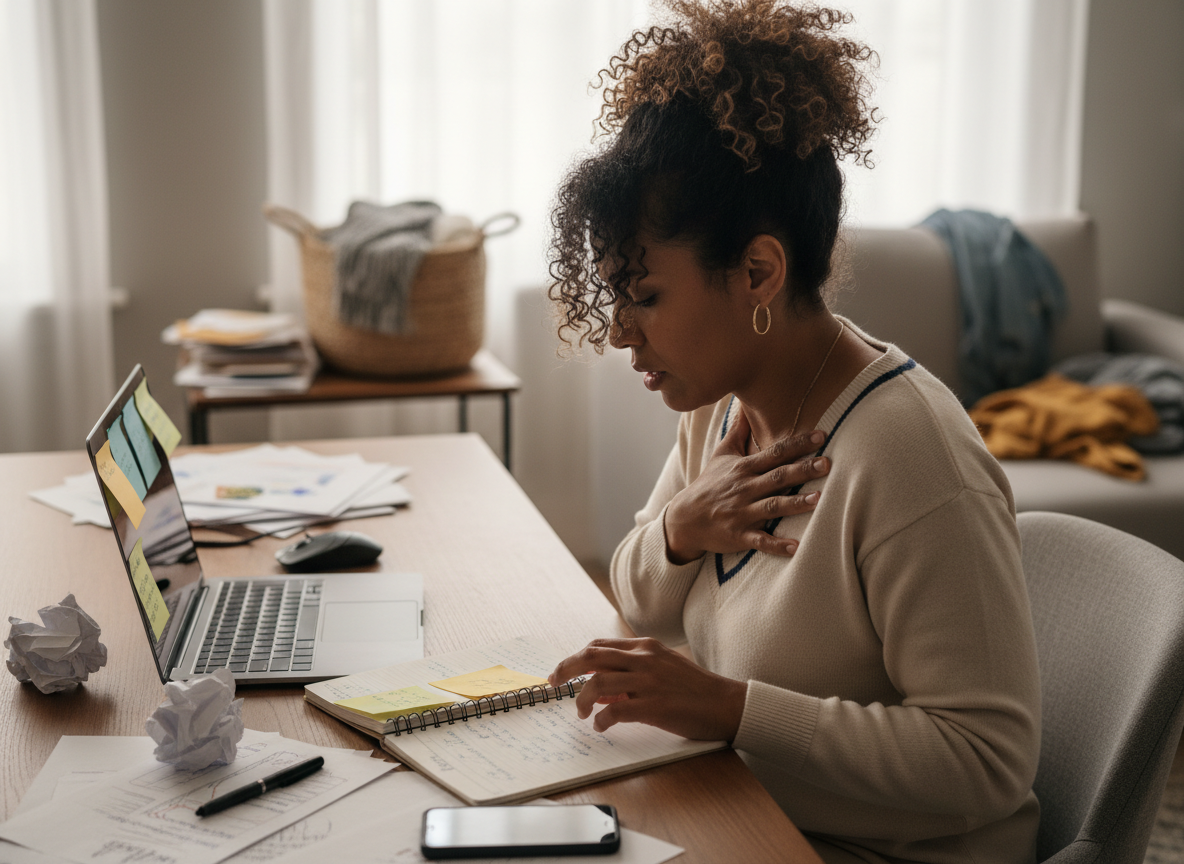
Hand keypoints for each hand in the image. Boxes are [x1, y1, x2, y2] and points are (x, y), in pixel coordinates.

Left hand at [548, 638, 745, 740]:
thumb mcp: (662, 670)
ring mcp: (649, 681)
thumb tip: (599, 689)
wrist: (726, 703)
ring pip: (598, 681)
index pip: (600, 645)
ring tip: (581, 713)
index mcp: (645, 647)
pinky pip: (616, 710)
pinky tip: (601, 726)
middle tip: (553, 683)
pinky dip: (601, 719)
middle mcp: (644, 658)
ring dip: (581, 698)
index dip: (575, 657)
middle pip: (591, 656)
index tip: (562, 672)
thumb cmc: (694, 689)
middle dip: (566, 669)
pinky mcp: (655, 706)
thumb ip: (632, 673)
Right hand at [664, 408, 828, 562]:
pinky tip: (795, 547)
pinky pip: (759, 541)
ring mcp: (741, 513)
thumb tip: (744, 403)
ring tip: (818, 499)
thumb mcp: (721, 454)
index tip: (820, 435)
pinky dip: (776, 545)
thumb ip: (738, 431)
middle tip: (827, 464)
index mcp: (743, 468)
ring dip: (794, 504)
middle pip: (777, 478)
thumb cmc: (708, 484)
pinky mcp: (738, 535)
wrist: (684, 518)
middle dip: (802, 470)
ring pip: (771, 507)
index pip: (774, 453)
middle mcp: (744, 488)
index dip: (797, 444)